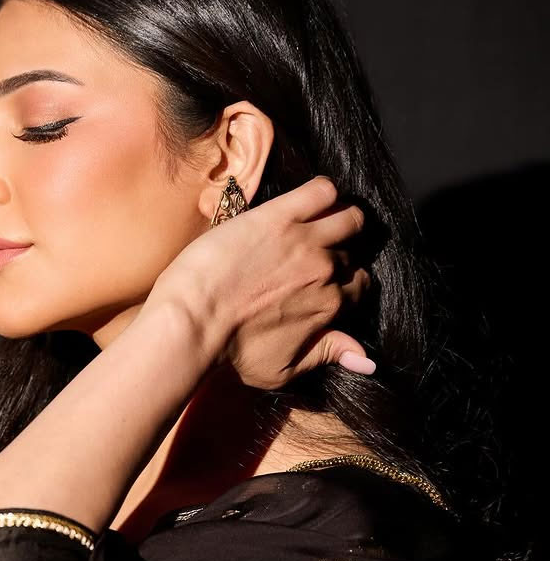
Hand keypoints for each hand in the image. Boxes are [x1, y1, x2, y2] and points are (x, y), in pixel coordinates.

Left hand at [143, 175, 374, 388]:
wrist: (192, 323)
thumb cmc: (231, 354)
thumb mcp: (284, 369)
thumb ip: (328, 354)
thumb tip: (368, 362)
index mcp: (330, 305)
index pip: (359, 284)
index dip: (345, 281)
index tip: (327, 280)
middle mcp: (325, 271)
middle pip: (351, 252)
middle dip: (339, 252)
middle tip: (313, 254)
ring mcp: (304, 239)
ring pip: (348, 217)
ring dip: (341, 219)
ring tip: (321, 223)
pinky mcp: (278, 216)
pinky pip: (322, 191)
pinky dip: (324, 191)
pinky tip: (310, 201)